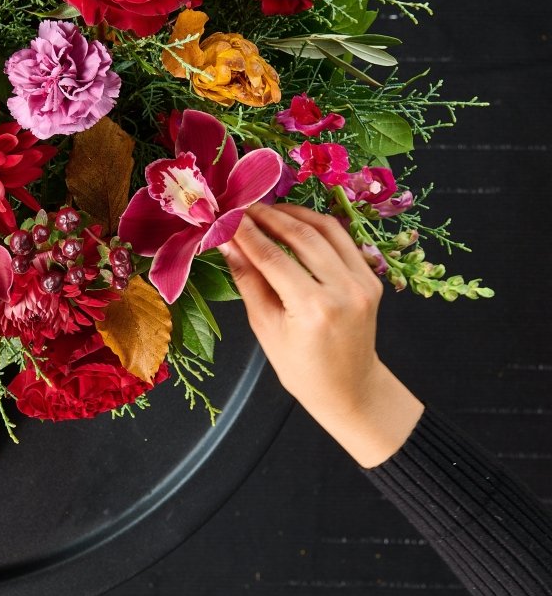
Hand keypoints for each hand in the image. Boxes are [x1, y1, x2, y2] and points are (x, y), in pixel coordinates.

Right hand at [219, 202, 424, 467]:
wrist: (349, 388)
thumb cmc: (300, 368)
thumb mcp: (265, 328)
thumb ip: (248, 280)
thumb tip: (226, 241)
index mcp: (313, 309)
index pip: (272, 257)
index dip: (246, 232)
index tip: (226, 216)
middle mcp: (343, 290)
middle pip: (302, 236)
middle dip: (269, 216)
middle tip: (243, 207)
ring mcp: (363, 282)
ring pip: (326, 229)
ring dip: (294, 214)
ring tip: (266, 209)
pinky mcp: (371, 278)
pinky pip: (342, 240)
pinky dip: (317, 226)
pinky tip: (295, 222)